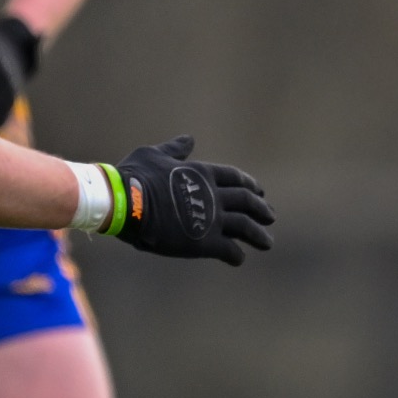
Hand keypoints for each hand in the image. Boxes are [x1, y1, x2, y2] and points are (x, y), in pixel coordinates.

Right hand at [108, 136, 274, 264]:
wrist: (126, 202)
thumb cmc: (135, 175)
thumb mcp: (154, 154)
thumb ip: (175, 149)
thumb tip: (189, 139)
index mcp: (203, 172)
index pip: (236, 178)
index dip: (250, 185)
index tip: (260, 192)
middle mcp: (214, 195)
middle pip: (248, 202)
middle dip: (262, 210)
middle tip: (271, 217)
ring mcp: (212, 220)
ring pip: (246, 228)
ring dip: (260, 236)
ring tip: (267, 243)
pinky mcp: (206, 243)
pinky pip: (229, 251)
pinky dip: (236, 256)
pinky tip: (238, 259)